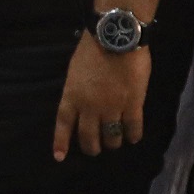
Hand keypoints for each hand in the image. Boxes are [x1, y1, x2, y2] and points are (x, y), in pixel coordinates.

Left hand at [54, 36, 149, 160]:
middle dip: (92, 147)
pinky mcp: (133, 104)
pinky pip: (133, 127)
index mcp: (72, 96)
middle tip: (96, 149)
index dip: (61, 142)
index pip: (64, 125)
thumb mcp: (75, 71)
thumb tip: (81, 104)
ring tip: (115, 142)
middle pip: (89, 137)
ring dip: (113, 143)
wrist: (115, 36)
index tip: (59, 157)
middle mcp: (90, 107)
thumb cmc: (92, 48)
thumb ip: (77, 90)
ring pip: (111, 137)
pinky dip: (133, 136)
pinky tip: (134, 138)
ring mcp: (112, 107)